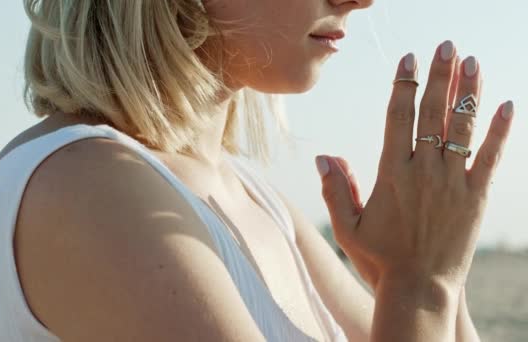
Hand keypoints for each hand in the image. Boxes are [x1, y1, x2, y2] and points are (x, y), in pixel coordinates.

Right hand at [315, 41, 514, 292]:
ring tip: (472, 62)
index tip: (408, 61)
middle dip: (439, 76)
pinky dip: (501, 132)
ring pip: (463, 129)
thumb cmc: (380, 259)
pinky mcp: (476, 198)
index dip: (403, 86)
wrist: (420, 289)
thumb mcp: (347, 226)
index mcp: (392, 175)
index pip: (398, 118)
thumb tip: (323, 156)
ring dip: (469, 93)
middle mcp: (424, 173)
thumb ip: (336, 189)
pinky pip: (492, 158)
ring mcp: (453, 184)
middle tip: (445, 46)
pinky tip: (508, 105)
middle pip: (433, 114)